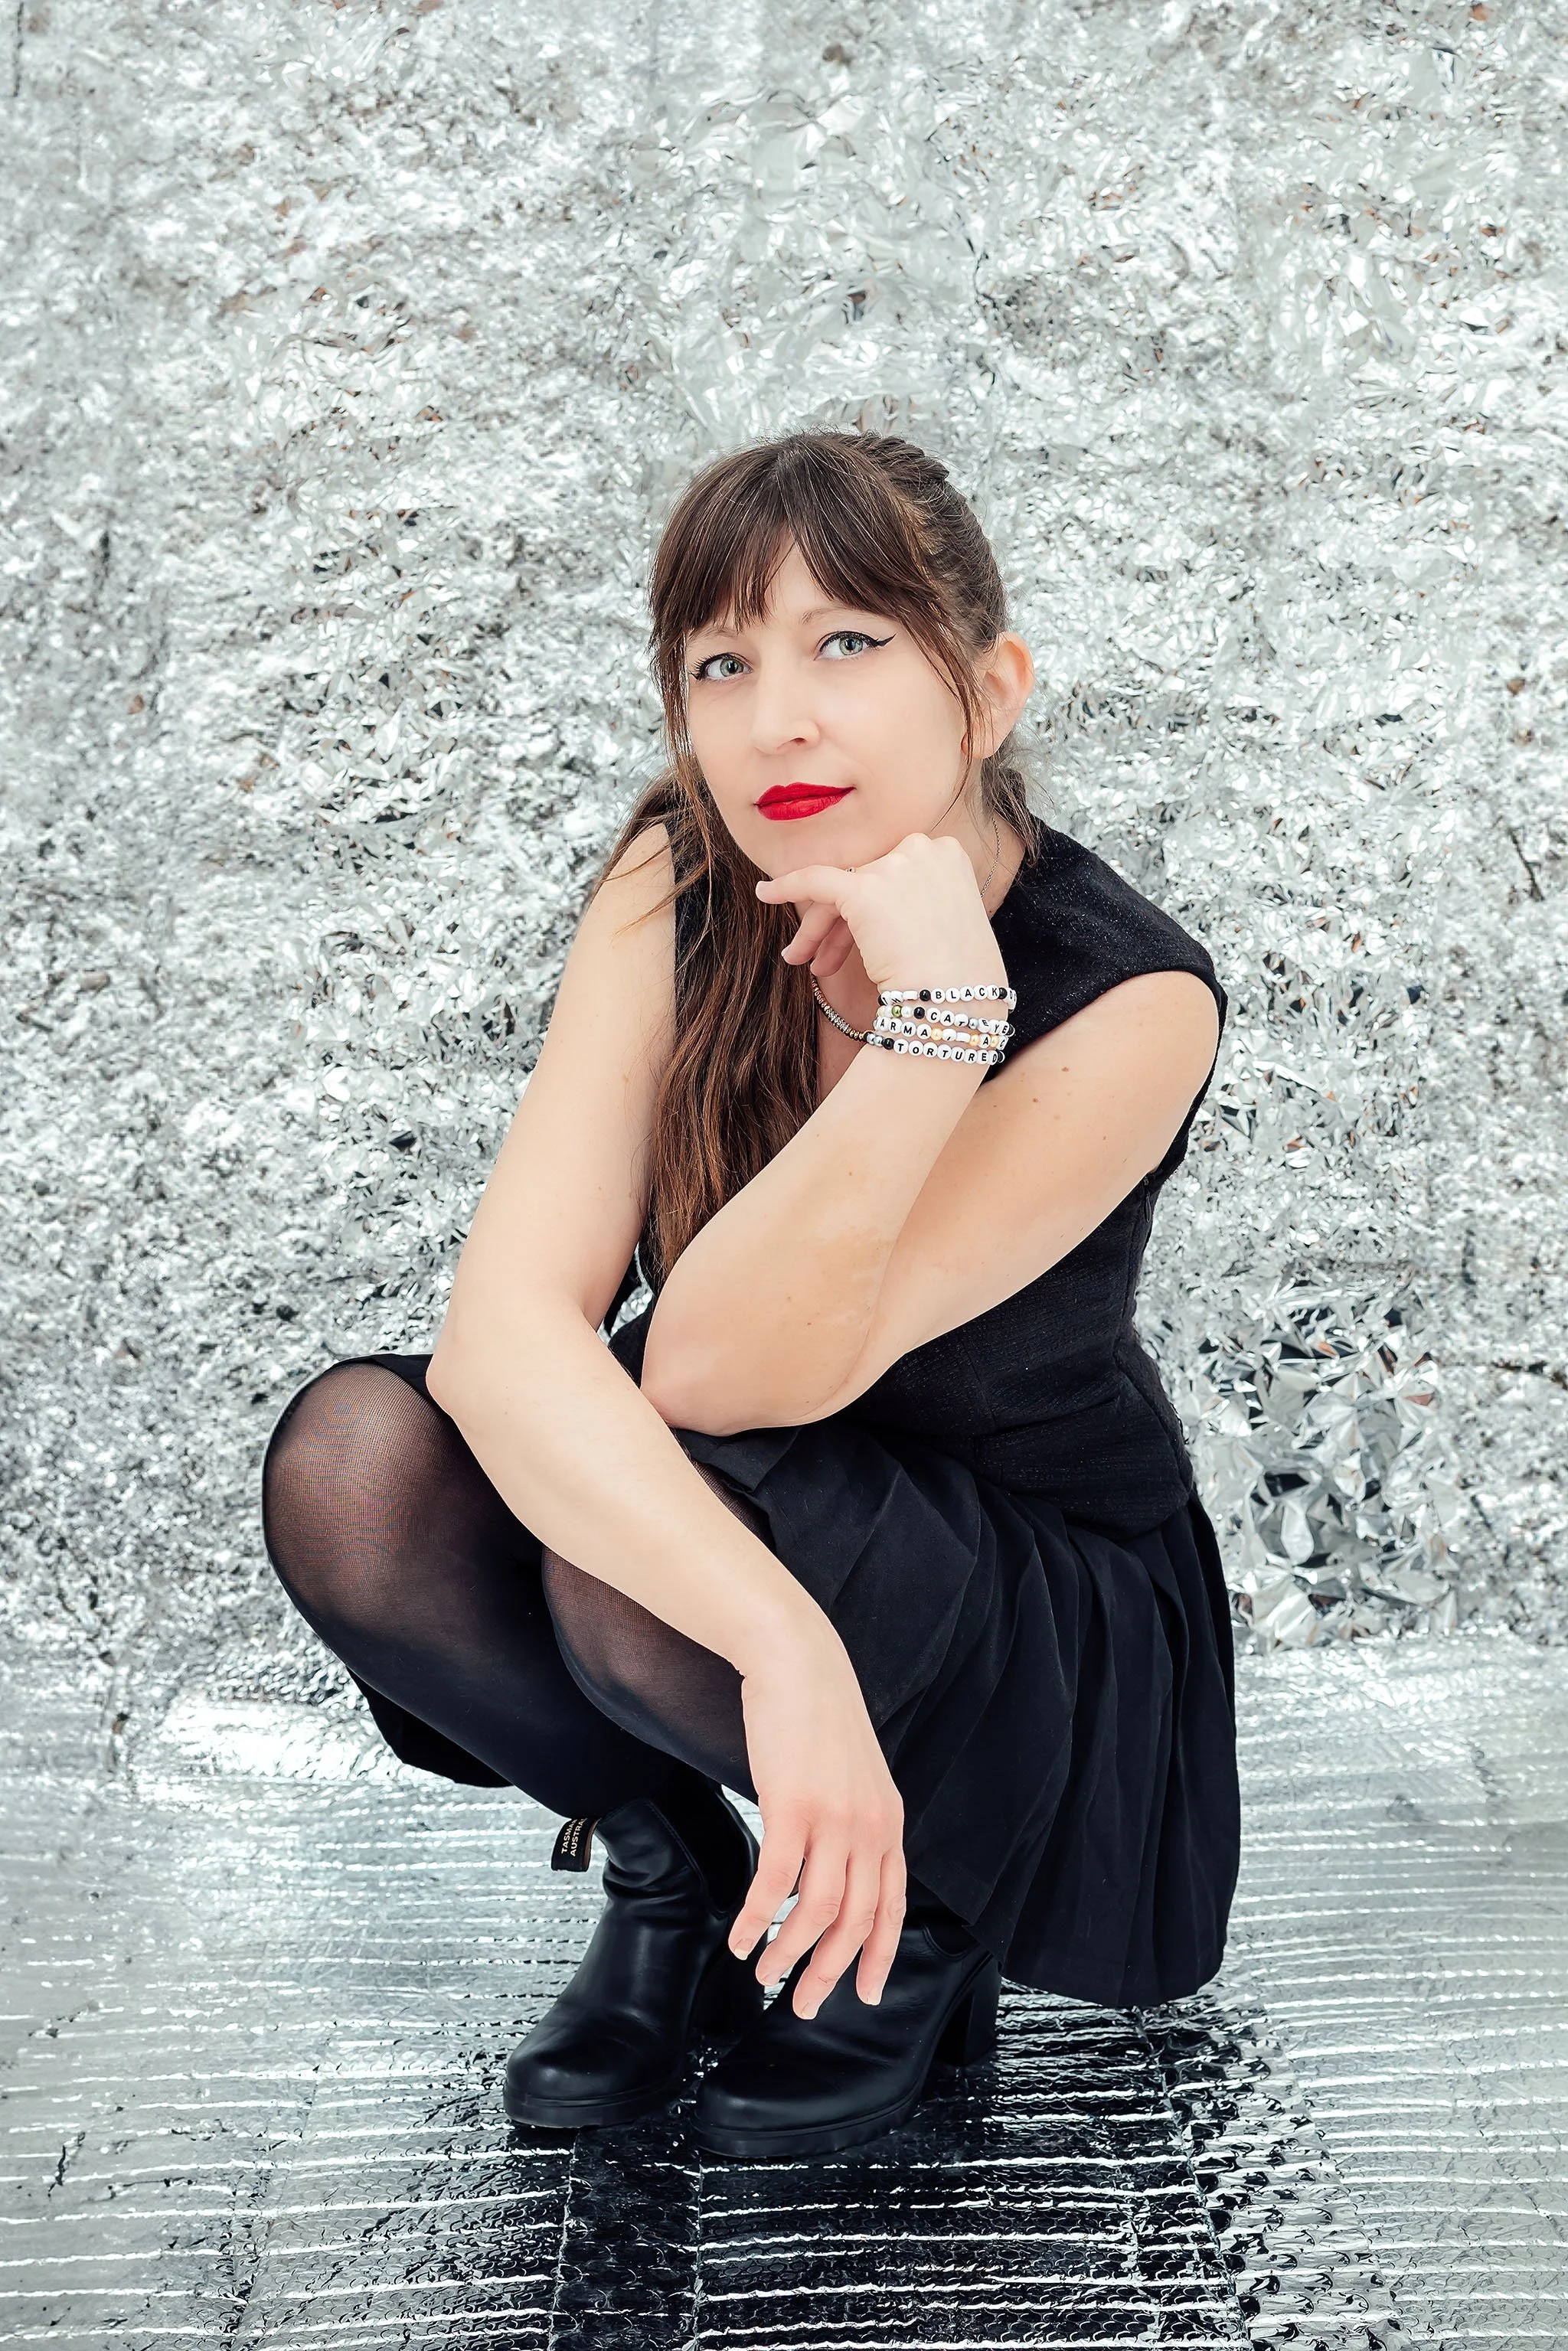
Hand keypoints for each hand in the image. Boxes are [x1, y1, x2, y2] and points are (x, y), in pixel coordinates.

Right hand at [728, 1615, 906, 2016]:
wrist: (797, 1661)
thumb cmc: (817, 1715)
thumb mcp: (855, 1773)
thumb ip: (855, 1820)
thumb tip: (838, 1864)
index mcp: (888, 1821)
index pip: (891, 1906)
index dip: (878, 1956)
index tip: (864, 1994)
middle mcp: (869, 1827)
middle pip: (856, 1921)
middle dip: (829, 1972)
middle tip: (803, 2006)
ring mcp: (833, 1819)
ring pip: (817, 1911)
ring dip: (789, 1953)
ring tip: (763, 1974)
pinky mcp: (792, 1807)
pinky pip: (775, 1883)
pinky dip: (757, 1919)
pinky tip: (739, 1937)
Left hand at [755, 830, 1007, 995]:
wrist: (958, 1000)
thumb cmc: (963, 980)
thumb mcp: (954, 927)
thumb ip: (926, 905)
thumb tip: (893, 917)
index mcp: (949, 855)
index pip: (895, 878)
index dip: (872, 912)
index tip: (864, 942)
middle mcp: (923, 850)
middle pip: (865, 883)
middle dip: (841, 923)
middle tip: (824, 960)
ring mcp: (894, 867)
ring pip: (839, 894)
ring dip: (818, 929)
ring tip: (804, 963)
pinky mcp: (863, 890)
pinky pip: (813, 880)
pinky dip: (785, 887)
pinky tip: (765, 894)